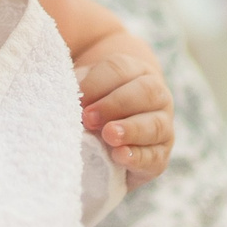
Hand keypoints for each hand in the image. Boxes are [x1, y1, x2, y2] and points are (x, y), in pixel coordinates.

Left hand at [77, 29, 172, 187]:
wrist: (113, 134)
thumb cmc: (95, 105)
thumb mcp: (86, 90)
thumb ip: (78, 88)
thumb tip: (64, 94)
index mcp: (135, 72)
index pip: (120, 70)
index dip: (97, 83)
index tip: (78, 99)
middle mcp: (156, 96)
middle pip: (144, 92)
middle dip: (115, 104)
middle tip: (89, 118)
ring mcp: (163, 125)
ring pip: (155, 124)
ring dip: (131, 129)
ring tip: (109, 135)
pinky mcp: (160, 156)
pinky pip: (155, 156)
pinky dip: (138, 156)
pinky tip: (121, 156)